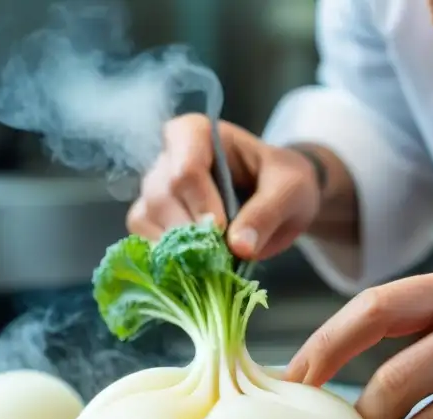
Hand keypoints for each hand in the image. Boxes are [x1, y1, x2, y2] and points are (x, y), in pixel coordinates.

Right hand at [127, 115, 320, 259]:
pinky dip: (165, 261)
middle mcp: (167, 158)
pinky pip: (143, 241)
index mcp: (196, 134)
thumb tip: (240, 247)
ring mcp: (155, 190)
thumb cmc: (282, 182)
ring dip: (176, 250)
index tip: (222, 230)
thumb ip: (267, 213)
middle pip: (162, 197)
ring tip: (209, 264)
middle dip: (190, 233)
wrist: (280, 200)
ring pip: (146, 220)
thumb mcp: (290, 190)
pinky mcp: (151, 220)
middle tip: (220, 257)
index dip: (202, 205)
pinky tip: (191, 270)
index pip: (185, 169)